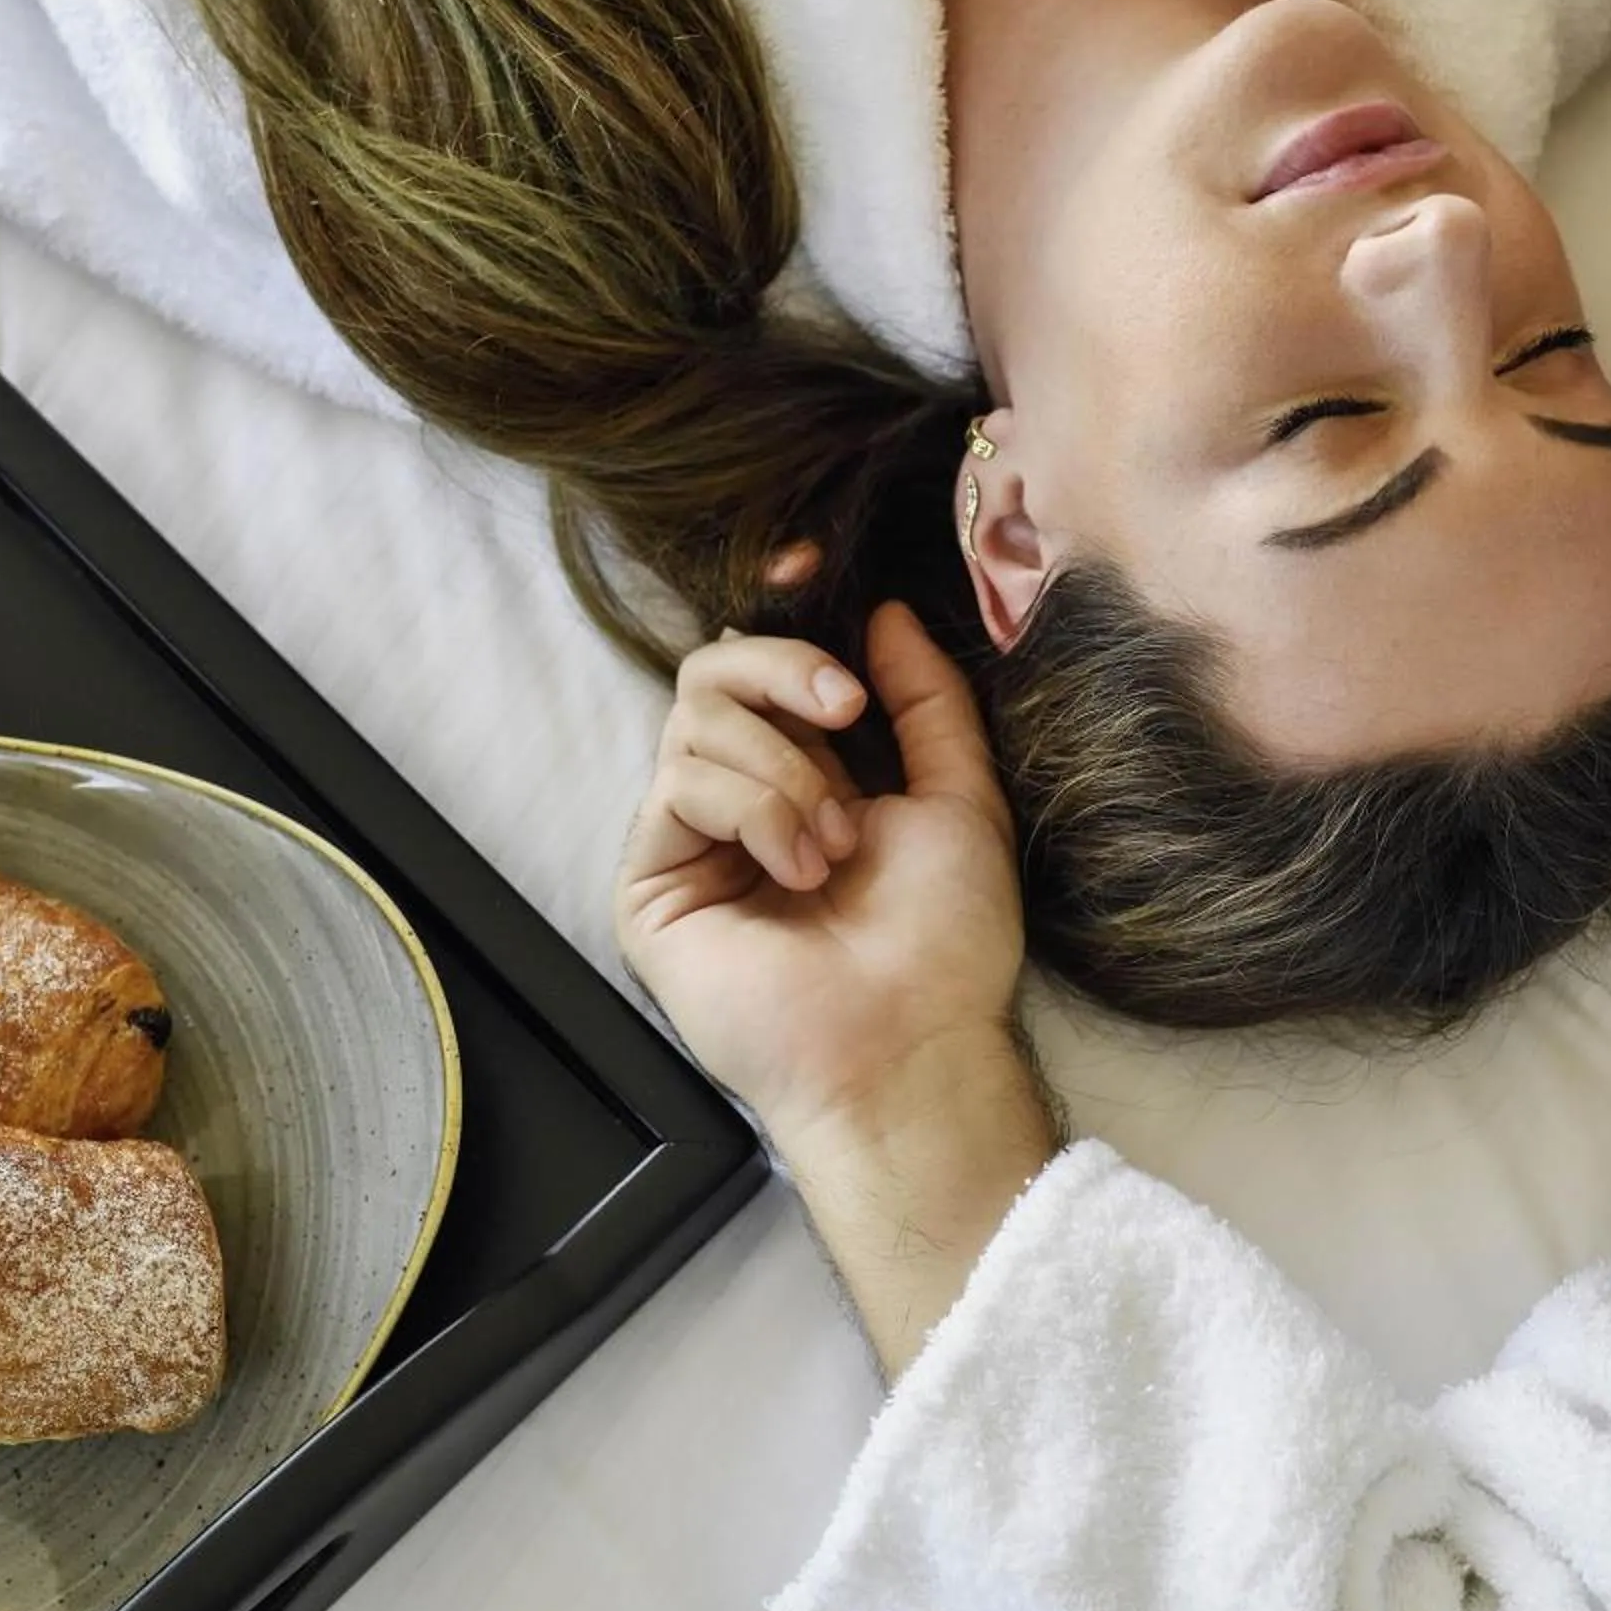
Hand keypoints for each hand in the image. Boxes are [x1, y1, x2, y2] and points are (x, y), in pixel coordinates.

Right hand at [614, 603, 1026, 1156]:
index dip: (777, 611)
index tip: (807, 568)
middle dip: (786, 670)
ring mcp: (690, 840)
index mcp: (809, 774)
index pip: (763, 664)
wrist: (913, 1042)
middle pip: (712, 669)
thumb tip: (884, 611)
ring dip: (785, 768)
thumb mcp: (959, 795)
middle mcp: (740, 799)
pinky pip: (678, 783)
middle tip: (847, 714)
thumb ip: (923, 699)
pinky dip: (753, 806)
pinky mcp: (651, 883)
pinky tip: (798, 865)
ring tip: (835, 843)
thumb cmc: (947, 940)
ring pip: (695, 717)